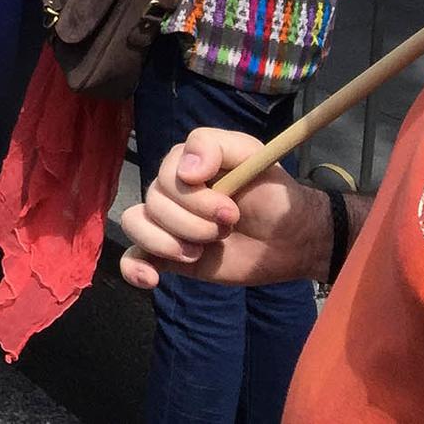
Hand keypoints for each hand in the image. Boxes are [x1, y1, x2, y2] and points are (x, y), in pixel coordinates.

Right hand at [119, 129, 328, 289]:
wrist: (290, 238)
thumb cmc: (272, 194)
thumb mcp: (252, 156)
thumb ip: (216, 145)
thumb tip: (184, 172)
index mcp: (184, 165)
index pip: (166, 178)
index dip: (196, 199)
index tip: (231, 212)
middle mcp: (169, 192)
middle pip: (154, 205)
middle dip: (193, 224)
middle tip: (227, 230)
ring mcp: (165, 224)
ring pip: (137, 227)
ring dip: (168, 244)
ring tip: (201, 252)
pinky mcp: (167, 255)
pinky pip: (132, 258)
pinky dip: (134, 268)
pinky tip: (149, 278)